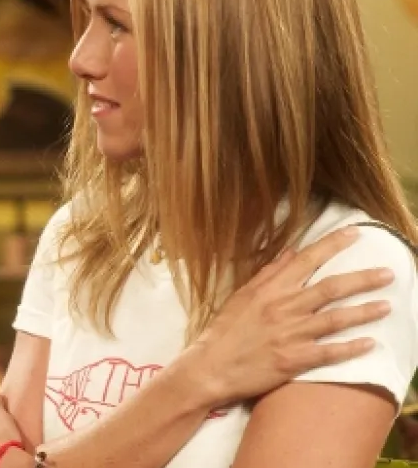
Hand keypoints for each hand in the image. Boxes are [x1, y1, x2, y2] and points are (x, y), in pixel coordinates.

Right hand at [182, 226, 393, 408]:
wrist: (211, 367)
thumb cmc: (225, 330)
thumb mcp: (242, 295)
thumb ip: (269, 273)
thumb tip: (292, 252)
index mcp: (270, 289)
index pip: (307, 261)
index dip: (332, 245)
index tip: (355, 234)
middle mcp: (284, 308)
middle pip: (331, 289)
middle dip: (363, 279)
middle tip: (389, 273)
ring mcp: (291, 335)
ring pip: (336, 319)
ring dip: (364, 311)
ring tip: (387, 305)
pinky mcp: (294, 360)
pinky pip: (329, 353)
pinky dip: (351, 348)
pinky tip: (371, 343)